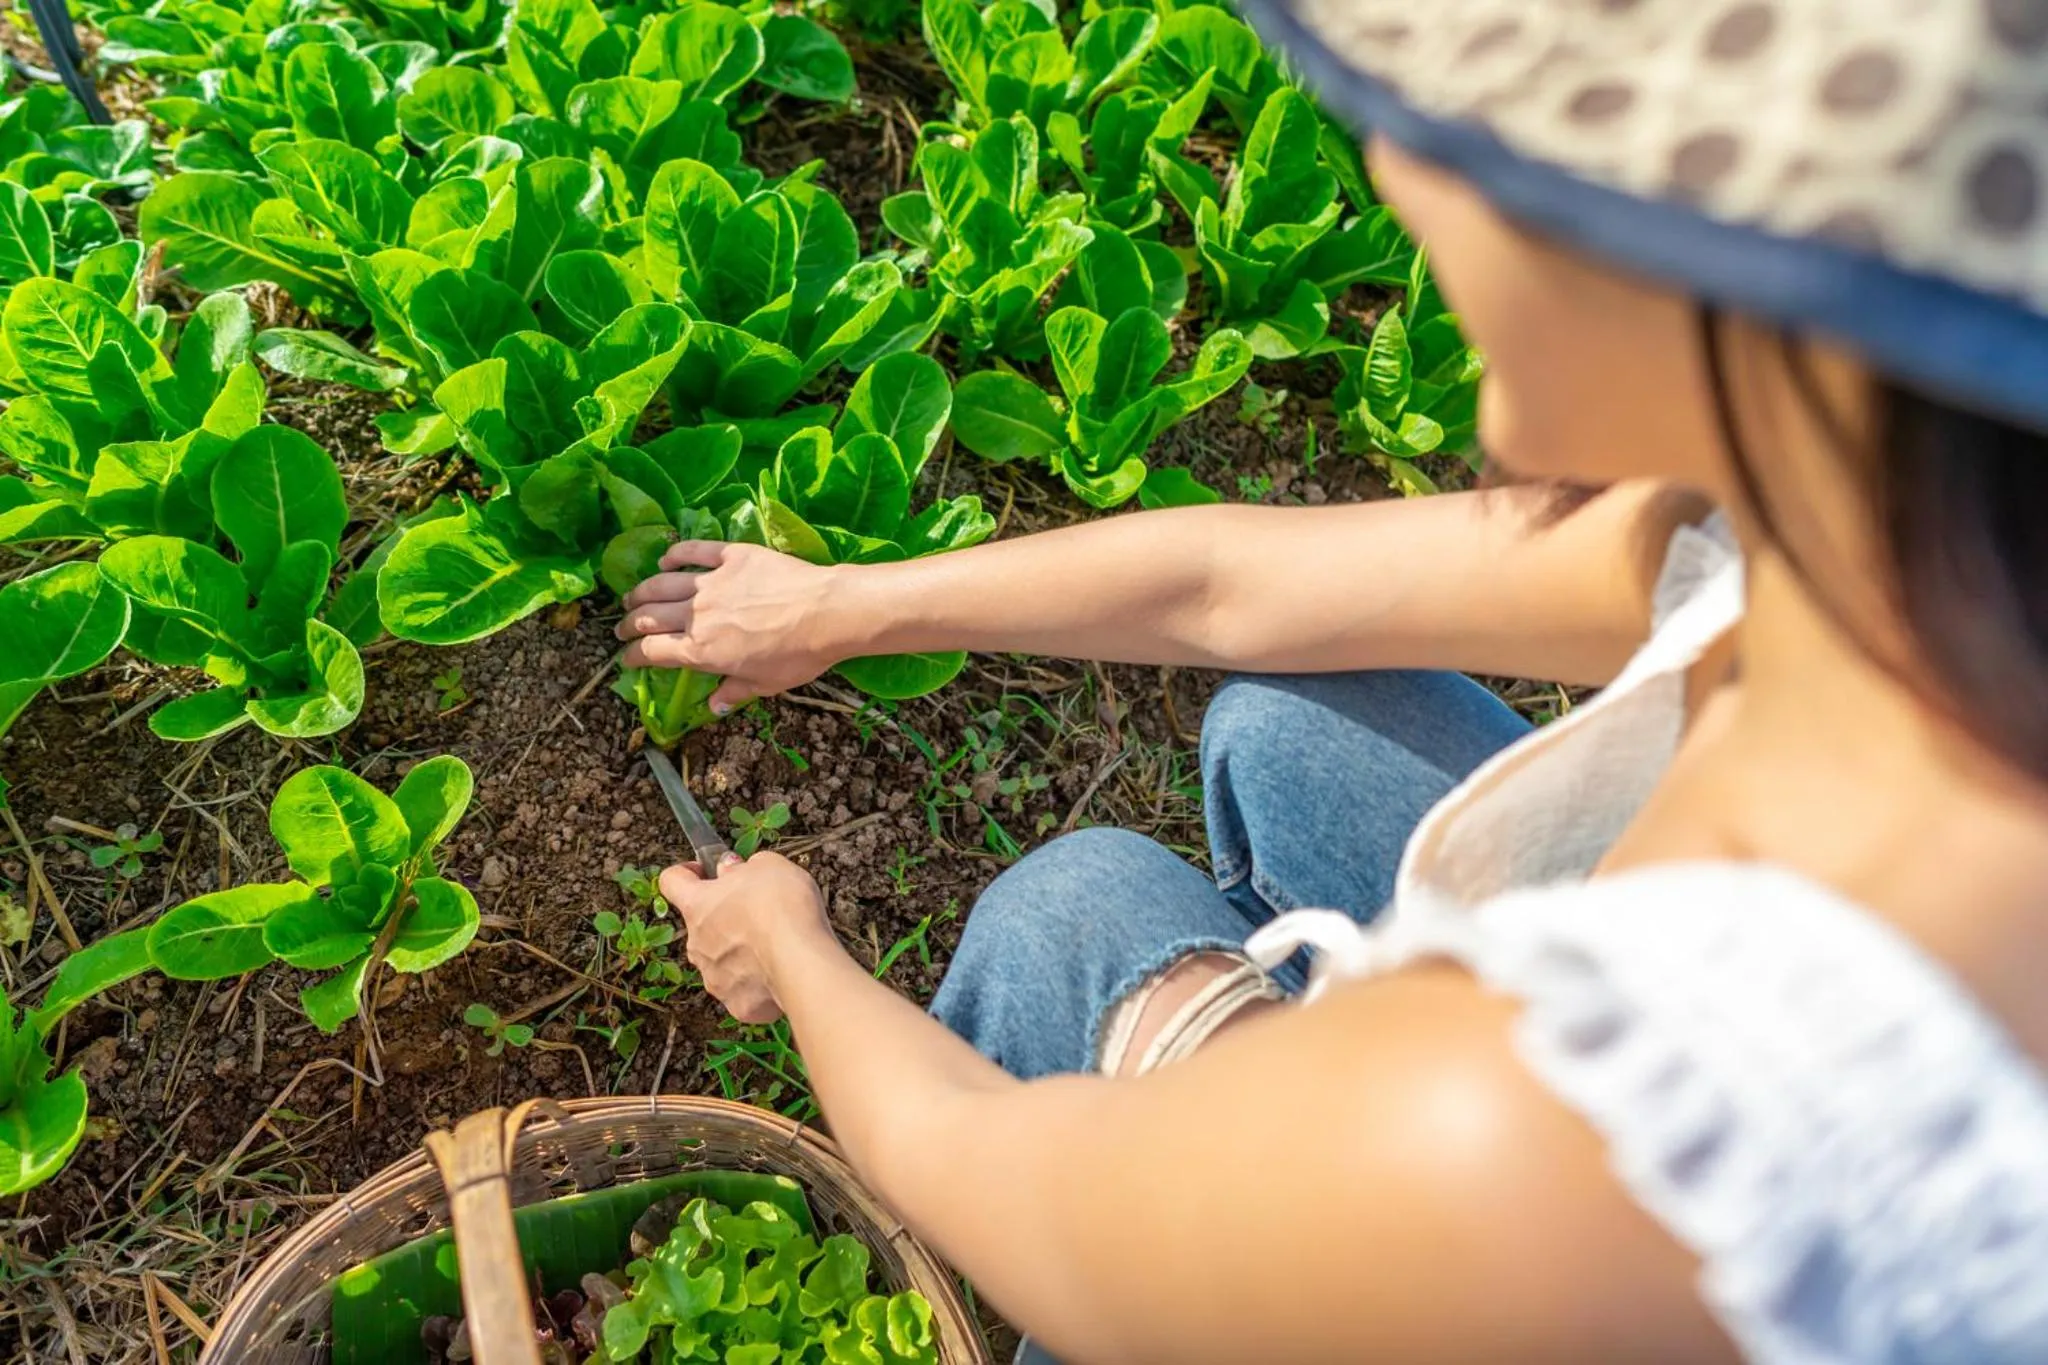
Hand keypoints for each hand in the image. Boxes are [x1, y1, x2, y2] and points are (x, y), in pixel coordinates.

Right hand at [617, 542, 851, 713]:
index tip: (627, 658)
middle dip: (629, 623)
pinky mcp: (731, 556)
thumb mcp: (764, 684)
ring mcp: (711, 582)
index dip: (634, 656)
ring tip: (632, 595)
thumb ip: (734, 692)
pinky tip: (665, 558)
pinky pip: (694, 551)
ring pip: (662, 583)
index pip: (653, 652)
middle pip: (650, 617)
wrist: (825, 612)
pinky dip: (675, 554)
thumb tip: (713, 707)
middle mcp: (696, 615)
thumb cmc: (797, 655)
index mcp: (700, 650)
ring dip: (642, 590)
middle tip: (621, 626)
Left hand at [661, 852, 835, 1023]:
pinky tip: (781, 973)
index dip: (686, 872)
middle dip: (724, 916)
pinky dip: (758, 982)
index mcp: (698, 905)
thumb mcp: (769, 866)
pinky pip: (743, 990)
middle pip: (701, 925)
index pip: (672, 882)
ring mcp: (714, 978)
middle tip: (758, 910)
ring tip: (774, 945)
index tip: (705, 871)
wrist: (801, 961)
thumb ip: (742, 868)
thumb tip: (731, 871)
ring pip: (720, 960)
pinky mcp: (737, 1004)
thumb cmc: (782, 907)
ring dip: (739, 951)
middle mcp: (696, 943)